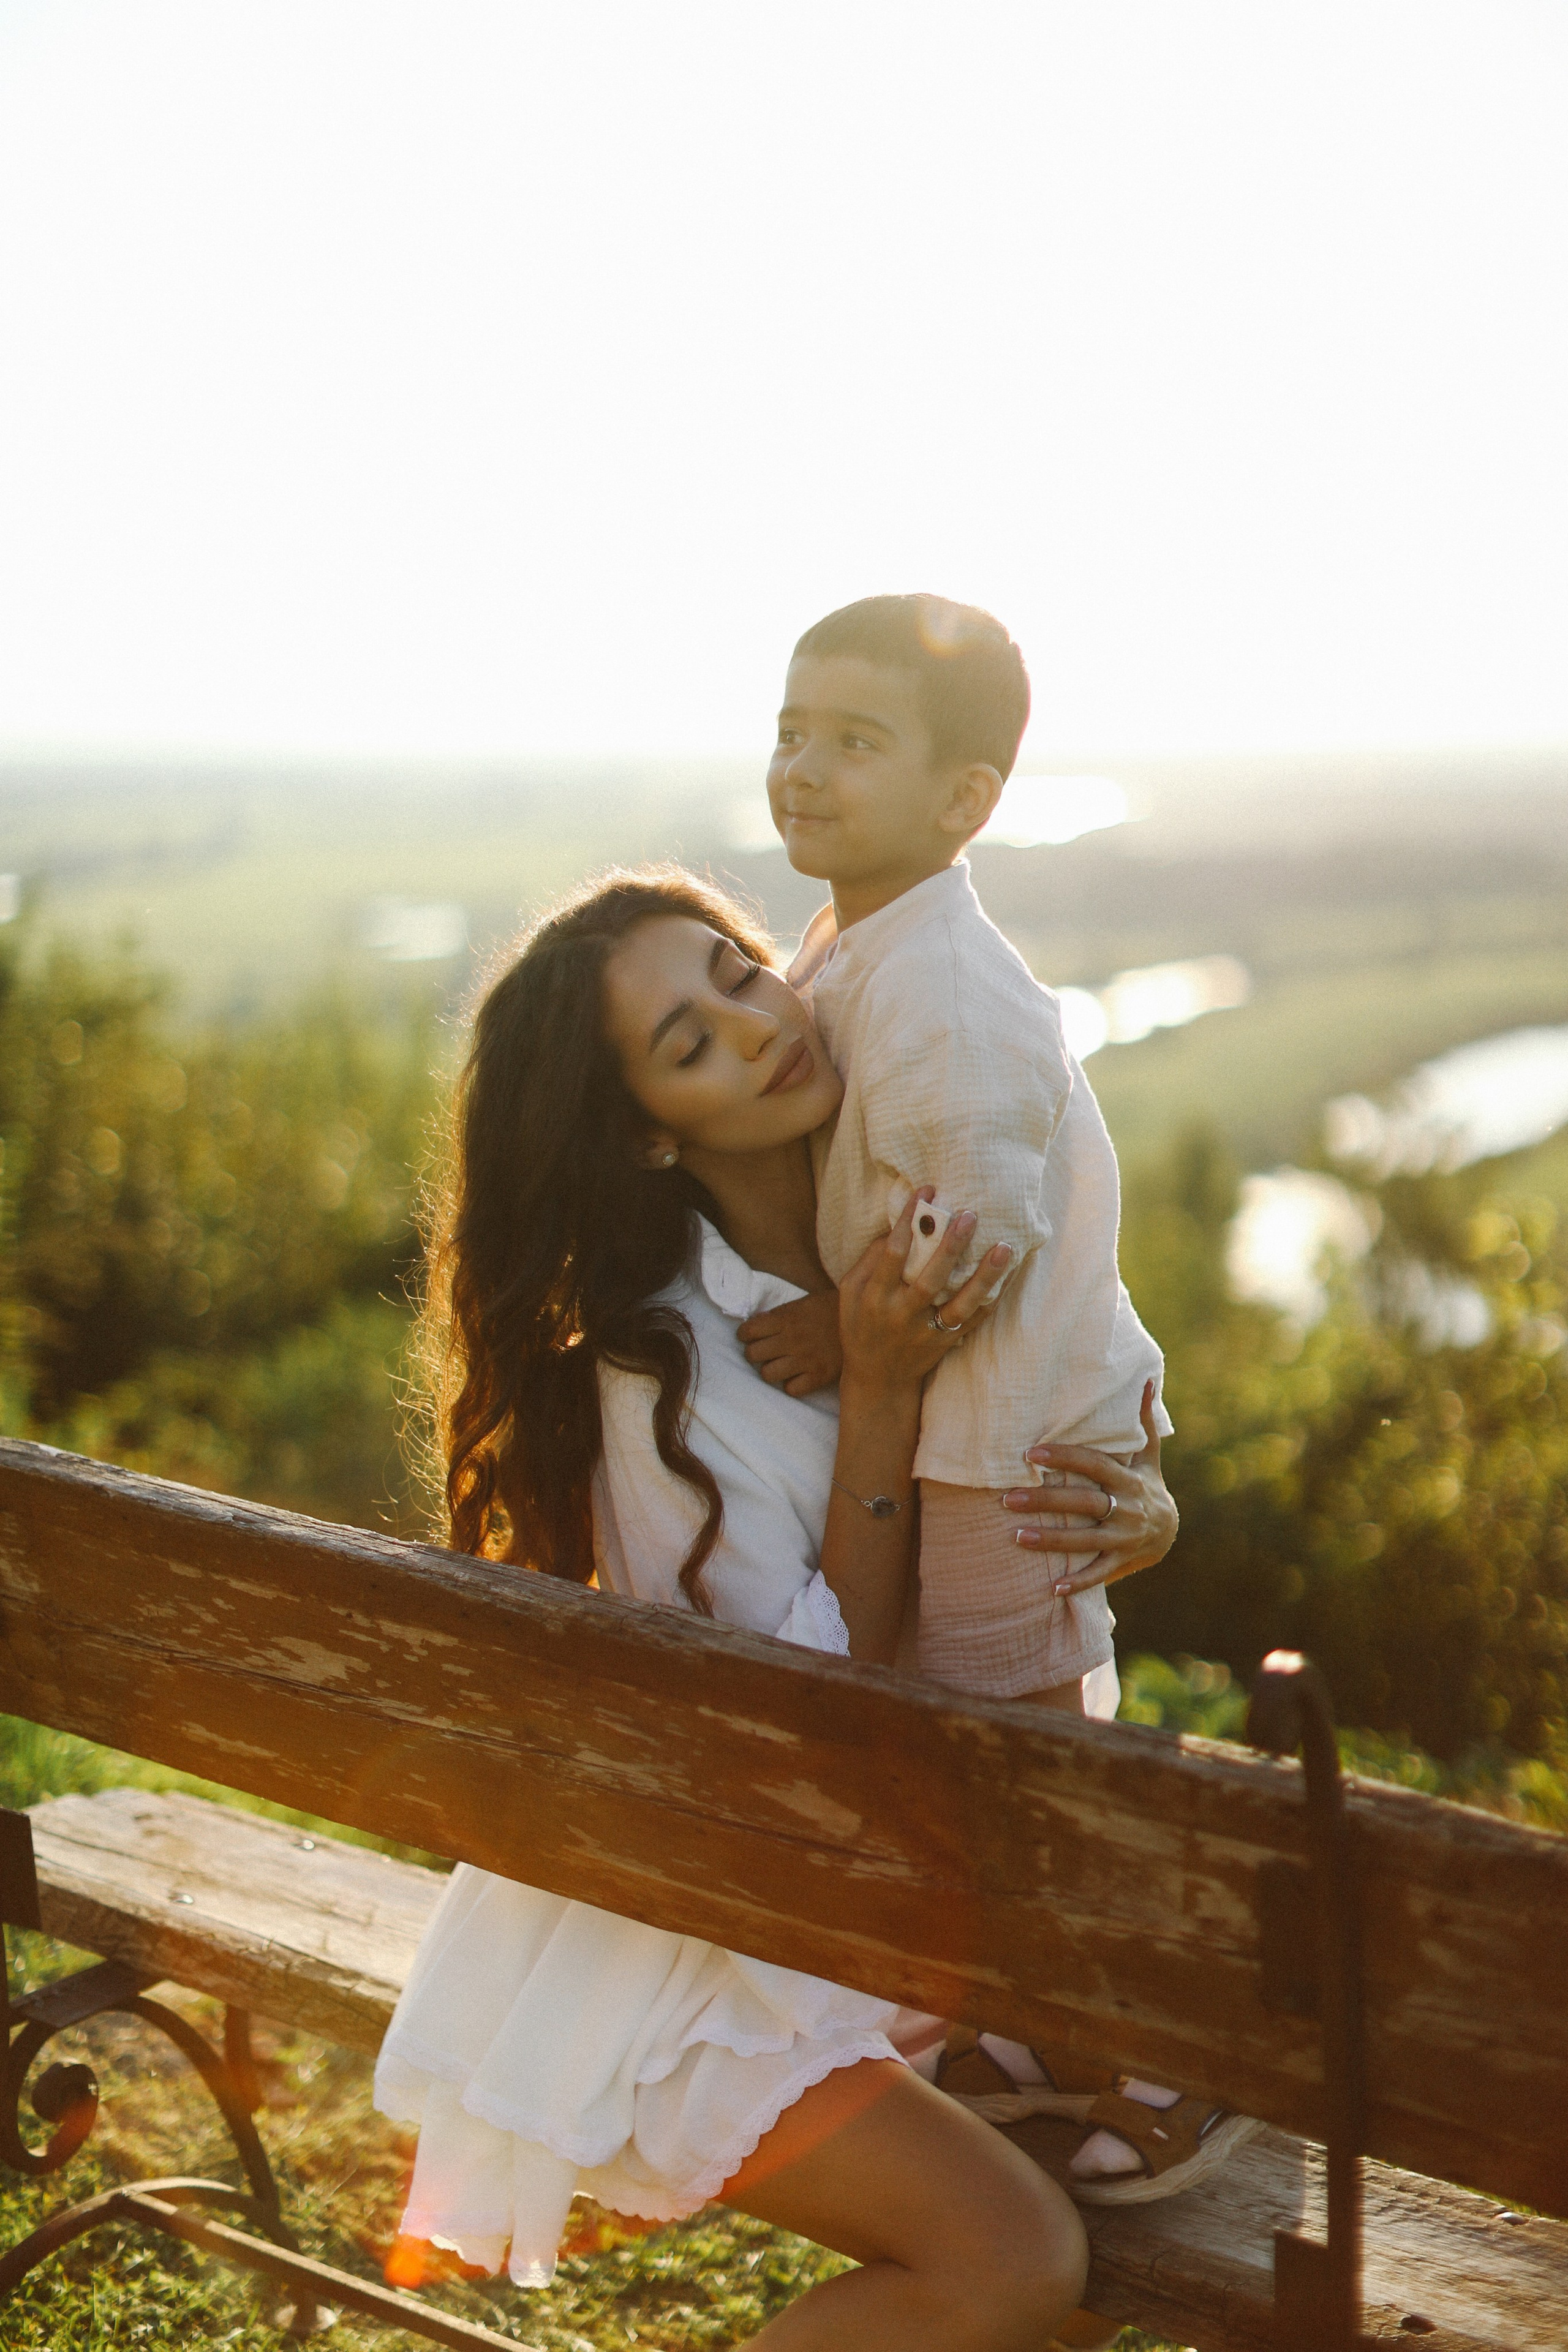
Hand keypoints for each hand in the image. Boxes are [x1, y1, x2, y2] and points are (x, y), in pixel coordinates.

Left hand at [738, 1291, 843, 1396]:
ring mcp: (805, 1360)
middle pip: (752, 1355)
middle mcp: (791, 1340)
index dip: (745, 1335)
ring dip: (770, 1370)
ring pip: (767, 1374)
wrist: (865, 1321)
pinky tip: (797, 1376)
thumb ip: (779, 1315)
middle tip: (764, 1352)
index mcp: (786, 1319)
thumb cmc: (832, 1309)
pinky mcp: (818, 1376)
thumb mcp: (803, 1303)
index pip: (748, 1331)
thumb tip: (756, 1324)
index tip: (749, 1337)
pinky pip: (791, 1390)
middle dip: (754, 1353)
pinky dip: (791, 1385)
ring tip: (779, 1365)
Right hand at [838, 1188, 1010, 1395]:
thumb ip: (867, 1262)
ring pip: (960, 1304)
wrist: (877, 1381)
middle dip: (951, 1246)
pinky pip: (974, 1321)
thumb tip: (895, 1228)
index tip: (927, 1191)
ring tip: (1005, 1248)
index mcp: (875, 1297)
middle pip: (930, 1279)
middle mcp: (902, 1314)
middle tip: (971, 1215)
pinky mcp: (946, 1343)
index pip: (892, 1253)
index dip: (909, 1221)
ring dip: (984, 1277)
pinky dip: (992, 1299)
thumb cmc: (860, 1328)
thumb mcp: (849, 1295)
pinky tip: (1010, 1276)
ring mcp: (927, 1331)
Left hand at [1002, 1381, 1177, 1595]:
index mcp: (1128, 1479)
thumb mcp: (1148, 1455)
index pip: (1093, 1464)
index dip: (1064, 1458)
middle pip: (1082, 1503)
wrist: (1170, 1532)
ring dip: (1051, 1541)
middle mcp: (1127, 1508)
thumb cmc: (1146, 1485)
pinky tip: (1051, 1589)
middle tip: (1006, 1498)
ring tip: (1016, 1537)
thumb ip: (1142, 1421)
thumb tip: (1146, 1379)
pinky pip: (1099, 1573)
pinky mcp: (1121, 1562)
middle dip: (1044, 1500)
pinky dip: (1078, 1583)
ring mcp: (1125, 1538)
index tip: (1030, 1454)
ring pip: (1085, 1539)